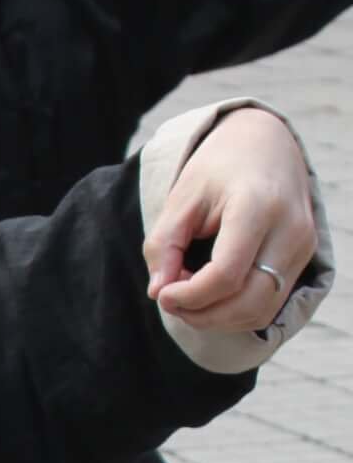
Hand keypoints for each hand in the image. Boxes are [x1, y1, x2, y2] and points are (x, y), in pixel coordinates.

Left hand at [144, 108, 317, 330]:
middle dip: (202, 314)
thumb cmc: (219, 169)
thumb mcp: (182, 198)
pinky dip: (235, 312)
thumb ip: (165, 245)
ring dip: (217, 318)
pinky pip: (269, 304)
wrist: (266, 145)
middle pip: (248, 301)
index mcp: (258, 206)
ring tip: (187, 297)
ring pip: (261, 310)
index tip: (162, 294)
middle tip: (170, 300)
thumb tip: (158, 293)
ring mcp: (303, 246)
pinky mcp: (304, 258)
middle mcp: (290, 229)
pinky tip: (210, 295)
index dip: (189, 296)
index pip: (226, 275)